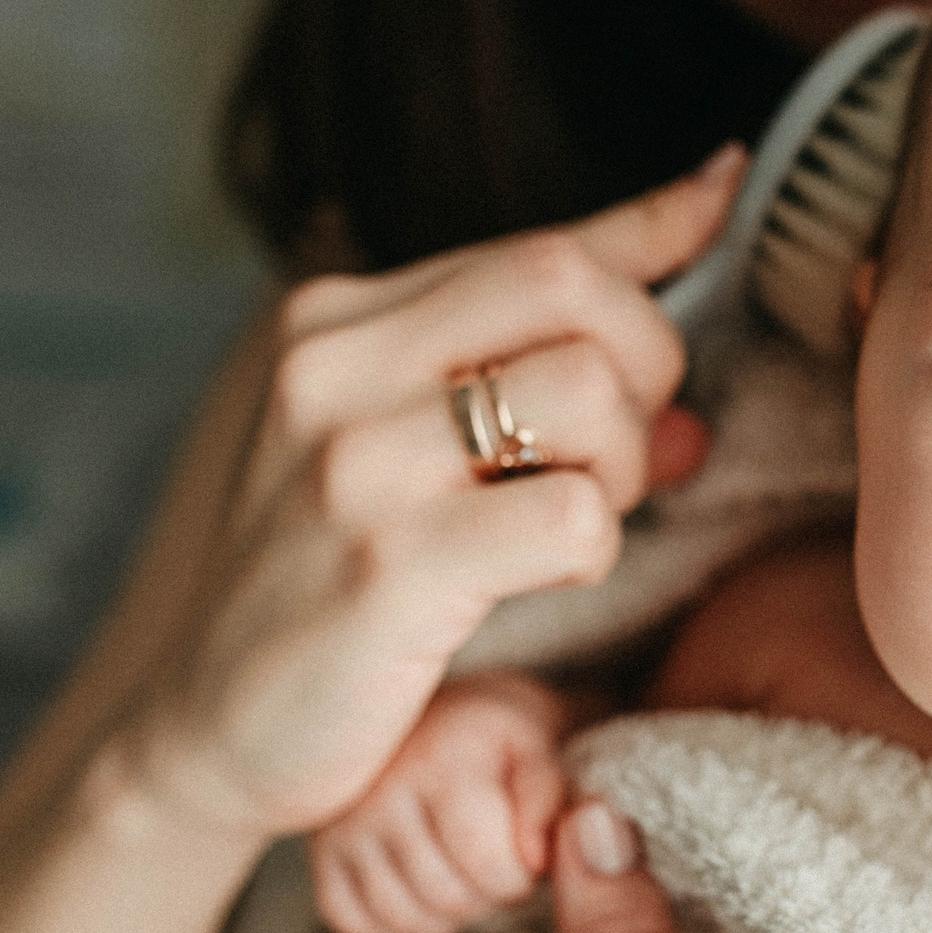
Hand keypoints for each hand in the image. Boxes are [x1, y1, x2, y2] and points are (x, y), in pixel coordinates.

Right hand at [118, 149, 739, 842]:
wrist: (211, 732)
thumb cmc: (334, 583)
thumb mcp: (412, 449)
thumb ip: (536, 374)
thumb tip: (699, 335)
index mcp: (336, 318)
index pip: (539, 245)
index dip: (654, 232)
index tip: (720, 200)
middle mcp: (334, 366)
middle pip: (573, 289)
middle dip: (645, 370)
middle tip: (615, 458)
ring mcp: (354, 464)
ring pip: (589, 395)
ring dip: (623, 469)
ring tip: (572, 521)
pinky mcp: (389, 567)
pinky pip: (575, 519)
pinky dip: (595, 550)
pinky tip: (543, 579)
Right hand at [311, 674, 571, 932]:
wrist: (435, 714)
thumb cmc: (495, 738)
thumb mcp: (538, 746)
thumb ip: (550, 797)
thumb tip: (536, 859)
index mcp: (442, 758)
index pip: (488, 864)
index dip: (521, 877)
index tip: (527, 856)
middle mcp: (380, 789)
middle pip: (446, 897)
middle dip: (486, 897)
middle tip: (495, 866)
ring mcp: (341, 824)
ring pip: (402, 919)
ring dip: (446, 916)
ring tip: (463, 876)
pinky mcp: (320, 854)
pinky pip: (354, 923)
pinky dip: (391, 923)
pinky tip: (418, 888)